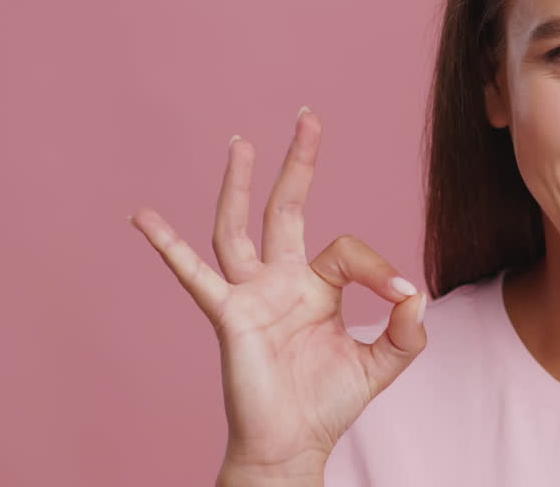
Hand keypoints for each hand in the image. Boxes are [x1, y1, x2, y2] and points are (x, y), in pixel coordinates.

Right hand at [129, 107, 426, 472]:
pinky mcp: (228, 315)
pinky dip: (167, 246)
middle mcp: (281, 281)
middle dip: (297, 164)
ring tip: (241, 142)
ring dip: (238, 185)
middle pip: (286, 208)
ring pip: (239, 228)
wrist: (295, 442)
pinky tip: (144, 217)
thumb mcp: (385, 361)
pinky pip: (193, 275)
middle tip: (307, 118)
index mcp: (317, 286)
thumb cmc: (330, 402)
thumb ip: (408, 329)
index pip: (348, 249)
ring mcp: (250, 294)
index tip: (400, 295)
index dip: (379, 269)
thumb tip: (415, 291)